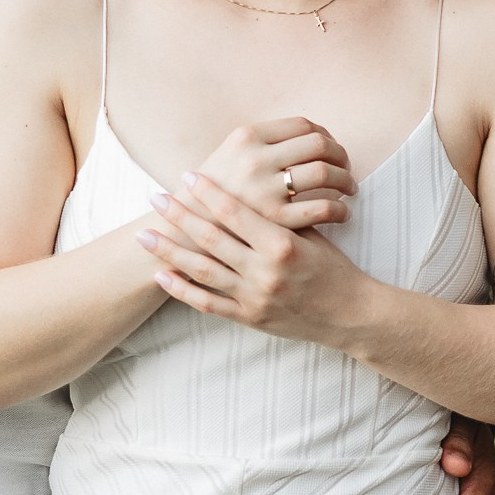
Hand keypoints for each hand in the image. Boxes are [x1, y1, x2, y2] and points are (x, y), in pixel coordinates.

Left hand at [139, 171, 372, 345]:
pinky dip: (182, 290)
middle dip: (179, 216)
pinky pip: (208, 304)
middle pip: (211, 238)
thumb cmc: (333, 268)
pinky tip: (161, 276)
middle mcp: (265, 271)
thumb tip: (244, 189)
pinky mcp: (249, 319)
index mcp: (282, 244)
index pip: (235, 212)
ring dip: (169, 251)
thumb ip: (278, 217)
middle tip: (155, 198)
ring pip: (202, 271)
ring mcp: (254, 297)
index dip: (208, 192)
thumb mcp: (311, 235)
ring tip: (144, 236)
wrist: (350, 314)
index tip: (187, 175)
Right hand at [192, 119, 356, 229]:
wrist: (188, 229)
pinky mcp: (275, 220)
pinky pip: (322, 208)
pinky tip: (342, 212)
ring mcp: (265, 189)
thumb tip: (314, 136)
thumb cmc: (216, 192)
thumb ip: (265, 142)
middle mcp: (256, 159)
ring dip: (346, 180)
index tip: (332, 147)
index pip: (303, 125)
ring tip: (349, 189)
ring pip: (325, 173)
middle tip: (346, 167)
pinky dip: (340, 208)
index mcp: (246, 137)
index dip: (326, 134)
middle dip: (341, 155)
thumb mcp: (231, 154)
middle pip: (319, 145)